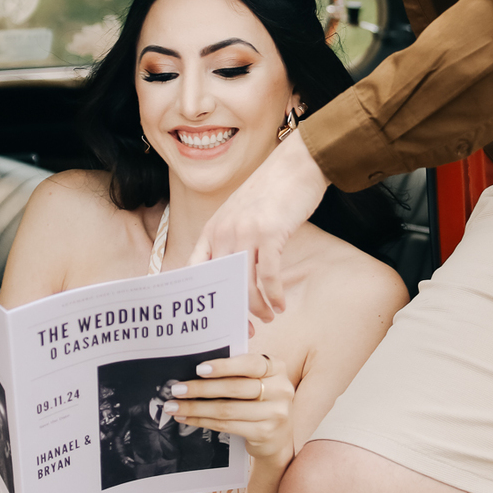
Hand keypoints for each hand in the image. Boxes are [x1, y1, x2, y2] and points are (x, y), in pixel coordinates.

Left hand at [162, 353, 294, 470]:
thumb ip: (237, 372)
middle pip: (235, 388)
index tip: (198, 369)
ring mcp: (275, 412)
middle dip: (201, 388)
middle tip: (177, 389)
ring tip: (175, 406)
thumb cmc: (260, 401)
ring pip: (227, 409)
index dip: (224, 366)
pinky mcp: (265, 432)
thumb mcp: (256, 381)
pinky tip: (188, 418)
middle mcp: (281, 389)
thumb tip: (196, 370)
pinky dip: (203, 421)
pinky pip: (227, 425)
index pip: (250, 363)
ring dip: (196, 407)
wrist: (278, 438)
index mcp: (277, 368)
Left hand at [191, 130, 328, 321]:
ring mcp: (245, 232)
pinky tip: (281, 304)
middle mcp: (223, 231)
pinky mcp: (270, 233)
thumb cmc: (272, 192)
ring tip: (269, 317)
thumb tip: (232, 275)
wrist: (296, 164)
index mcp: (212, 229)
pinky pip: (268, 276)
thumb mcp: (240, 213)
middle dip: (234, 312)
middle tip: (246, 328)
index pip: (196, 271)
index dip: (202, 298)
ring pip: (245, 284)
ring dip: (258, 307)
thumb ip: (231, 239)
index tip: (211, 319)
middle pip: (222, 285)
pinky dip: (274, 296)